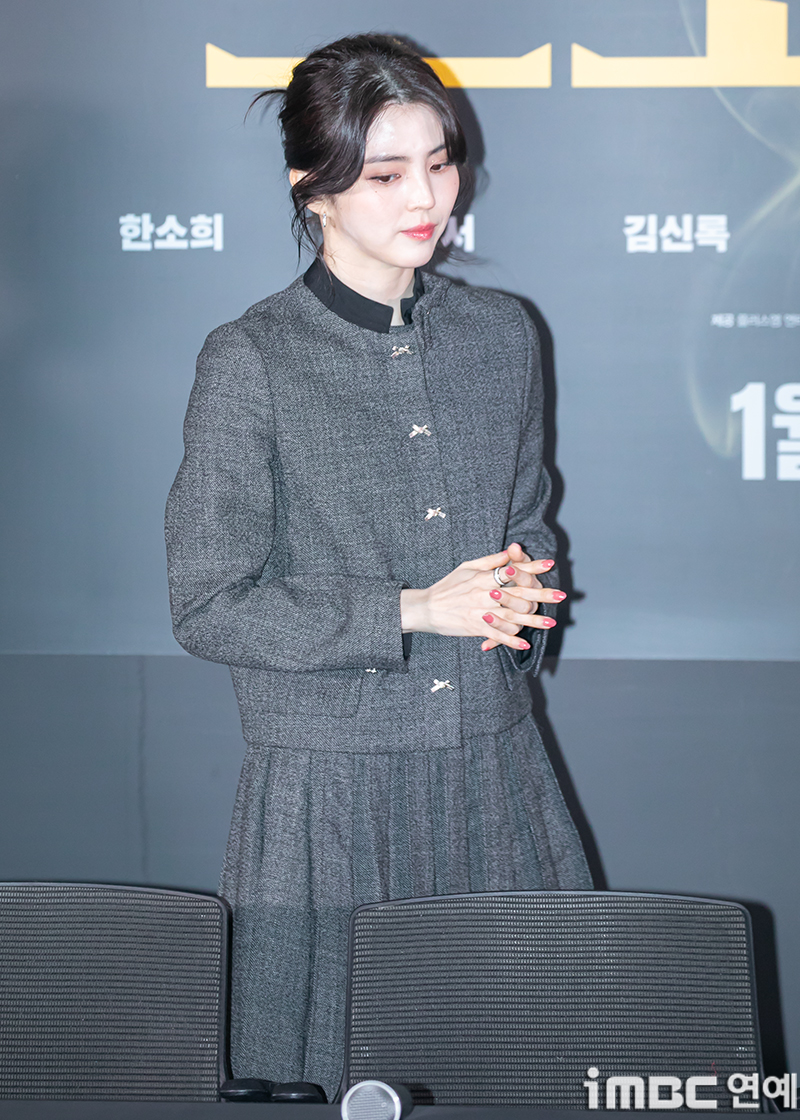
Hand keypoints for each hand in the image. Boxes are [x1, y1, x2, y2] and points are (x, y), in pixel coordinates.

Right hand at [400, 545, 562, 654]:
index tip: (550, 564)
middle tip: (561, 595)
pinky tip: (526, 643)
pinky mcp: (476, 627)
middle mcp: (485, 593)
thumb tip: (510, 553)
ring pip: (512, 617)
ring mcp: (481, 611)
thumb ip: (490, 561)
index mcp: (484, 577)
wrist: (426, 608)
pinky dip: (511, 640)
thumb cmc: (447, 586)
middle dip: (542, 595)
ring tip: (550, 623)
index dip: (532, 567)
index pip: (513, 571)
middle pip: (518, 594)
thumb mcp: (466, 567)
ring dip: (533, 621)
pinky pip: (497, 635)